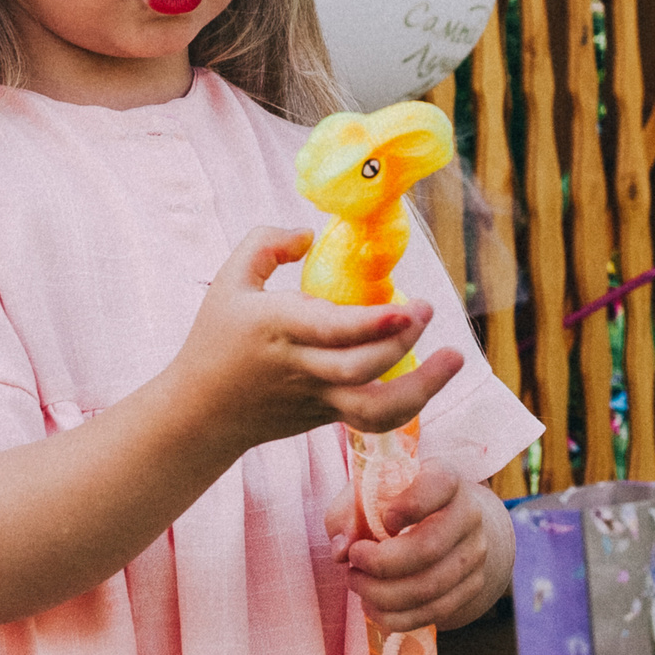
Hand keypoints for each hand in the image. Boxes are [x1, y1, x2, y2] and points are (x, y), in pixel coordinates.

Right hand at [168, 228, 463, 459]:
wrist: (200, 413)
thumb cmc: (216, 339)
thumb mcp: (229, 280)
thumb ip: (265, 244)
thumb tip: (308, 234)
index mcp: (276, 328)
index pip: (332, 330)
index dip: (374, 323)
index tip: (408, 306)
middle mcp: (301, 366)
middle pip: (361, 366)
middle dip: (403, 340)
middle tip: (427, 310)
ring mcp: (318, 398)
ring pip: (375, 408)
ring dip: (422, 387)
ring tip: (453, 358)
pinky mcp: (327, 417)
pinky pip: (373, 419)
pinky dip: (408, 404)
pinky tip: (431, 378)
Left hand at [325, 465, 512, 633]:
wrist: (448, 524)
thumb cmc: (397, 503)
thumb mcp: (370, 495)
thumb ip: (349, 514)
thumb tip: (340, 549)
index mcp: (444, 479)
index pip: (439, 485)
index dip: (410, 504)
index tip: (383, 519)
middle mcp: (468, 515)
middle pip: (428, 548)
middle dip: (380, 563)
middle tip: (353, 560)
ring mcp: (474, 555)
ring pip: (428, 588)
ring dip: (381, 594)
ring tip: (357, 582)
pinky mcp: (471, 588)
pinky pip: (431, 613)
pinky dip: (394, 616)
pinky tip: (372, 605)